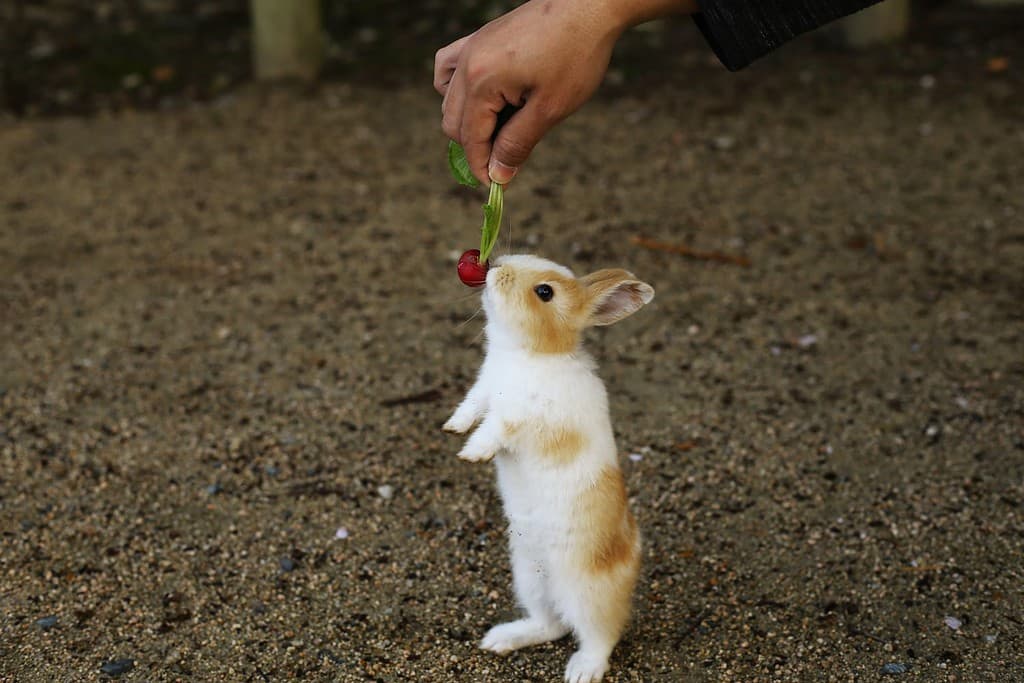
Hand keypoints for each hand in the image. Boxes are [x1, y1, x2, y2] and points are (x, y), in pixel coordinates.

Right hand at [434, 0, 696, 185]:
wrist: (587, 6)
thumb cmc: (575, 55)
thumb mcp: (550, 109)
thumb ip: (518, 144)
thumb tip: (498, 176)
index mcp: (481, 82)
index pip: (469, 139)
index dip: (481, 168)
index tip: (496, 186)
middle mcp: (466, 64)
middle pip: (453, 122)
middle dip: (475, 147)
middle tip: (507, 157)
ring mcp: (469, 48)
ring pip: (447, 99)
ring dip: (467, 121)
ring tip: (501, 128)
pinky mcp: (478, 39)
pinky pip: (448, 69)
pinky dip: (456, 89)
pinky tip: (480, 97)